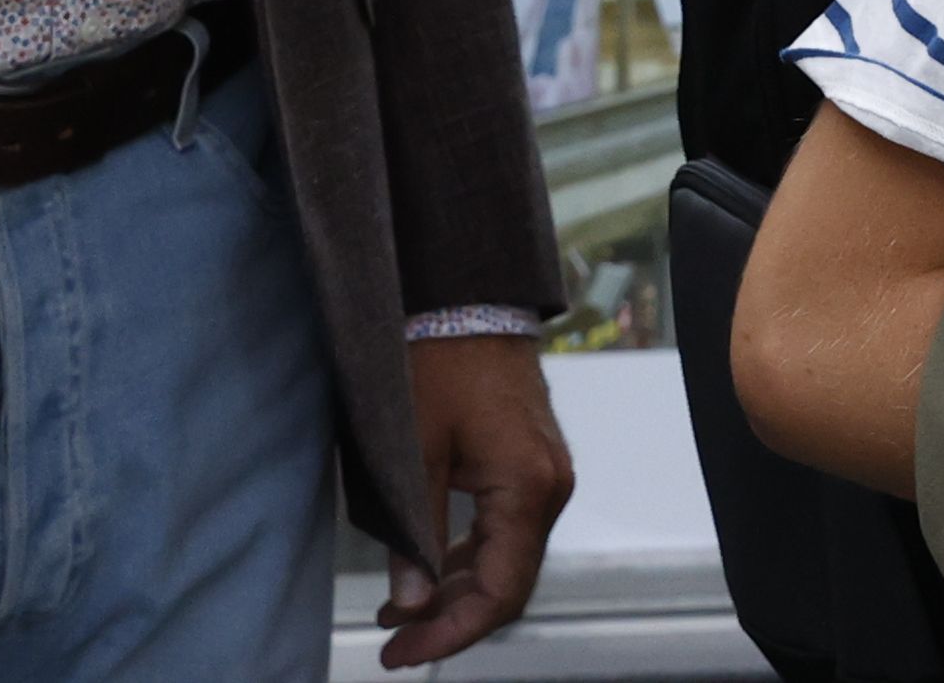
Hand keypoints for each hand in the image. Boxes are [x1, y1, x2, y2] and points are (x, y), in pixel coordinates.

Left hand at [380, 332, 573, 666]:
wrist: (466, 295)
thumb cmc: (437, 360)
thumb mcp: (413, 450)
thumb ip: (413, 532)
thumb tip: (407, 603)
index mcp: (527, 488)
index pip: (500, 591)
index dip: (451, 633)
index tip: (402, 653)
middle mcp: (549, 487)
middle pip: (508, 583)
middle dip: (451, 619)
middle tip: (394, 642)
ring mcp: (545, 475)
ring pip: (506, 559)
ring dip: (456, 590)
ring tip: (400, 613)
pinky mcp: (530, 463)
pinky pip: (506, 529)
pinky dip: (468, 557)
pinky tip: (428, 570)